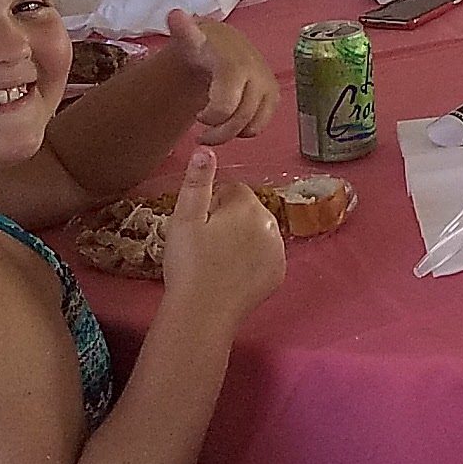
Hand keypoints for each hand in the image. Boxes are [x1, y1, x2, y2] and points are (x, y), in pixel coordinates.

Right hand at [162, 147, 284, 324]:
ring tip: (216, 260)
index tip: (198, 224)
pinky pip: (265, 256)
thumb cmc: (188, 264)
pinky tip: (231, 273)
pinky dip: (252, 260)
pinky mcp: (278, 274)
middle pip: (248, 210)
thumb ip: (197, 181)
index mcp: (248, 207)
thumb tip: (205, 150)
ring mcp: (278, 251)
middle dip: (229, 219)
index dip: (211, 204)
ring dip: (242, 238)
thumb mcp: (184, 219)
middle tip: (204, 244)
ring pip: (258, 232)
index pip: (233, 190)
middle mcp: (271, 224)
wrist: (202, 314)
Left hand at [164, 9, 279, 144]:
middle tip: (201, 130)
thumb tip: (175, 15)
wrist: (225, 42)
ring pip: (252, 127)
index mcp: (236, 66)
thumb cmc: (205, 44)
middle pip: (238, 120)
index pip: (226, 107)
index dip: (212, 117)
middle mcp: (257, 75)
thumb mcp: (192, 38)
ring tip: (214, 127)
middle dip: (218, 131)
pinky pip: (262, 125)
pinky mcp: (275, 96)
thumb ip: (183, 30)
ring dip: (230, 133)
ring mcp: (268, 87)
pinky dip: (245, 130)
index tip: (199, 114)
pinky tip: (230, 121)